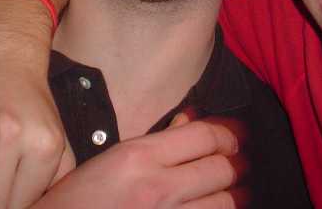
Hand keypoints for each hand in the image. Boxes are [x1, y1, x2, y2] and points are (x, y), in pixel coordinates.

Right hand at [33, 117, 242, 208]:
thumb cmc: (75, 201)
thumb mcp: (111, 160)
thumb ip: (156, 141)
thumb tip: (193, 121)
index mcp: (138, 156)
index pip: (204, 134)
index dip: (231, 132)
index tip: (239, 134)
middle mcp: (155, 188)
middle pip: (221, 169)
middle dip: (241, 164)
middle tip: (246, 163)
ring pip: (225, 205)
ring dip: (238, 196)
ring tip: (242, 191)